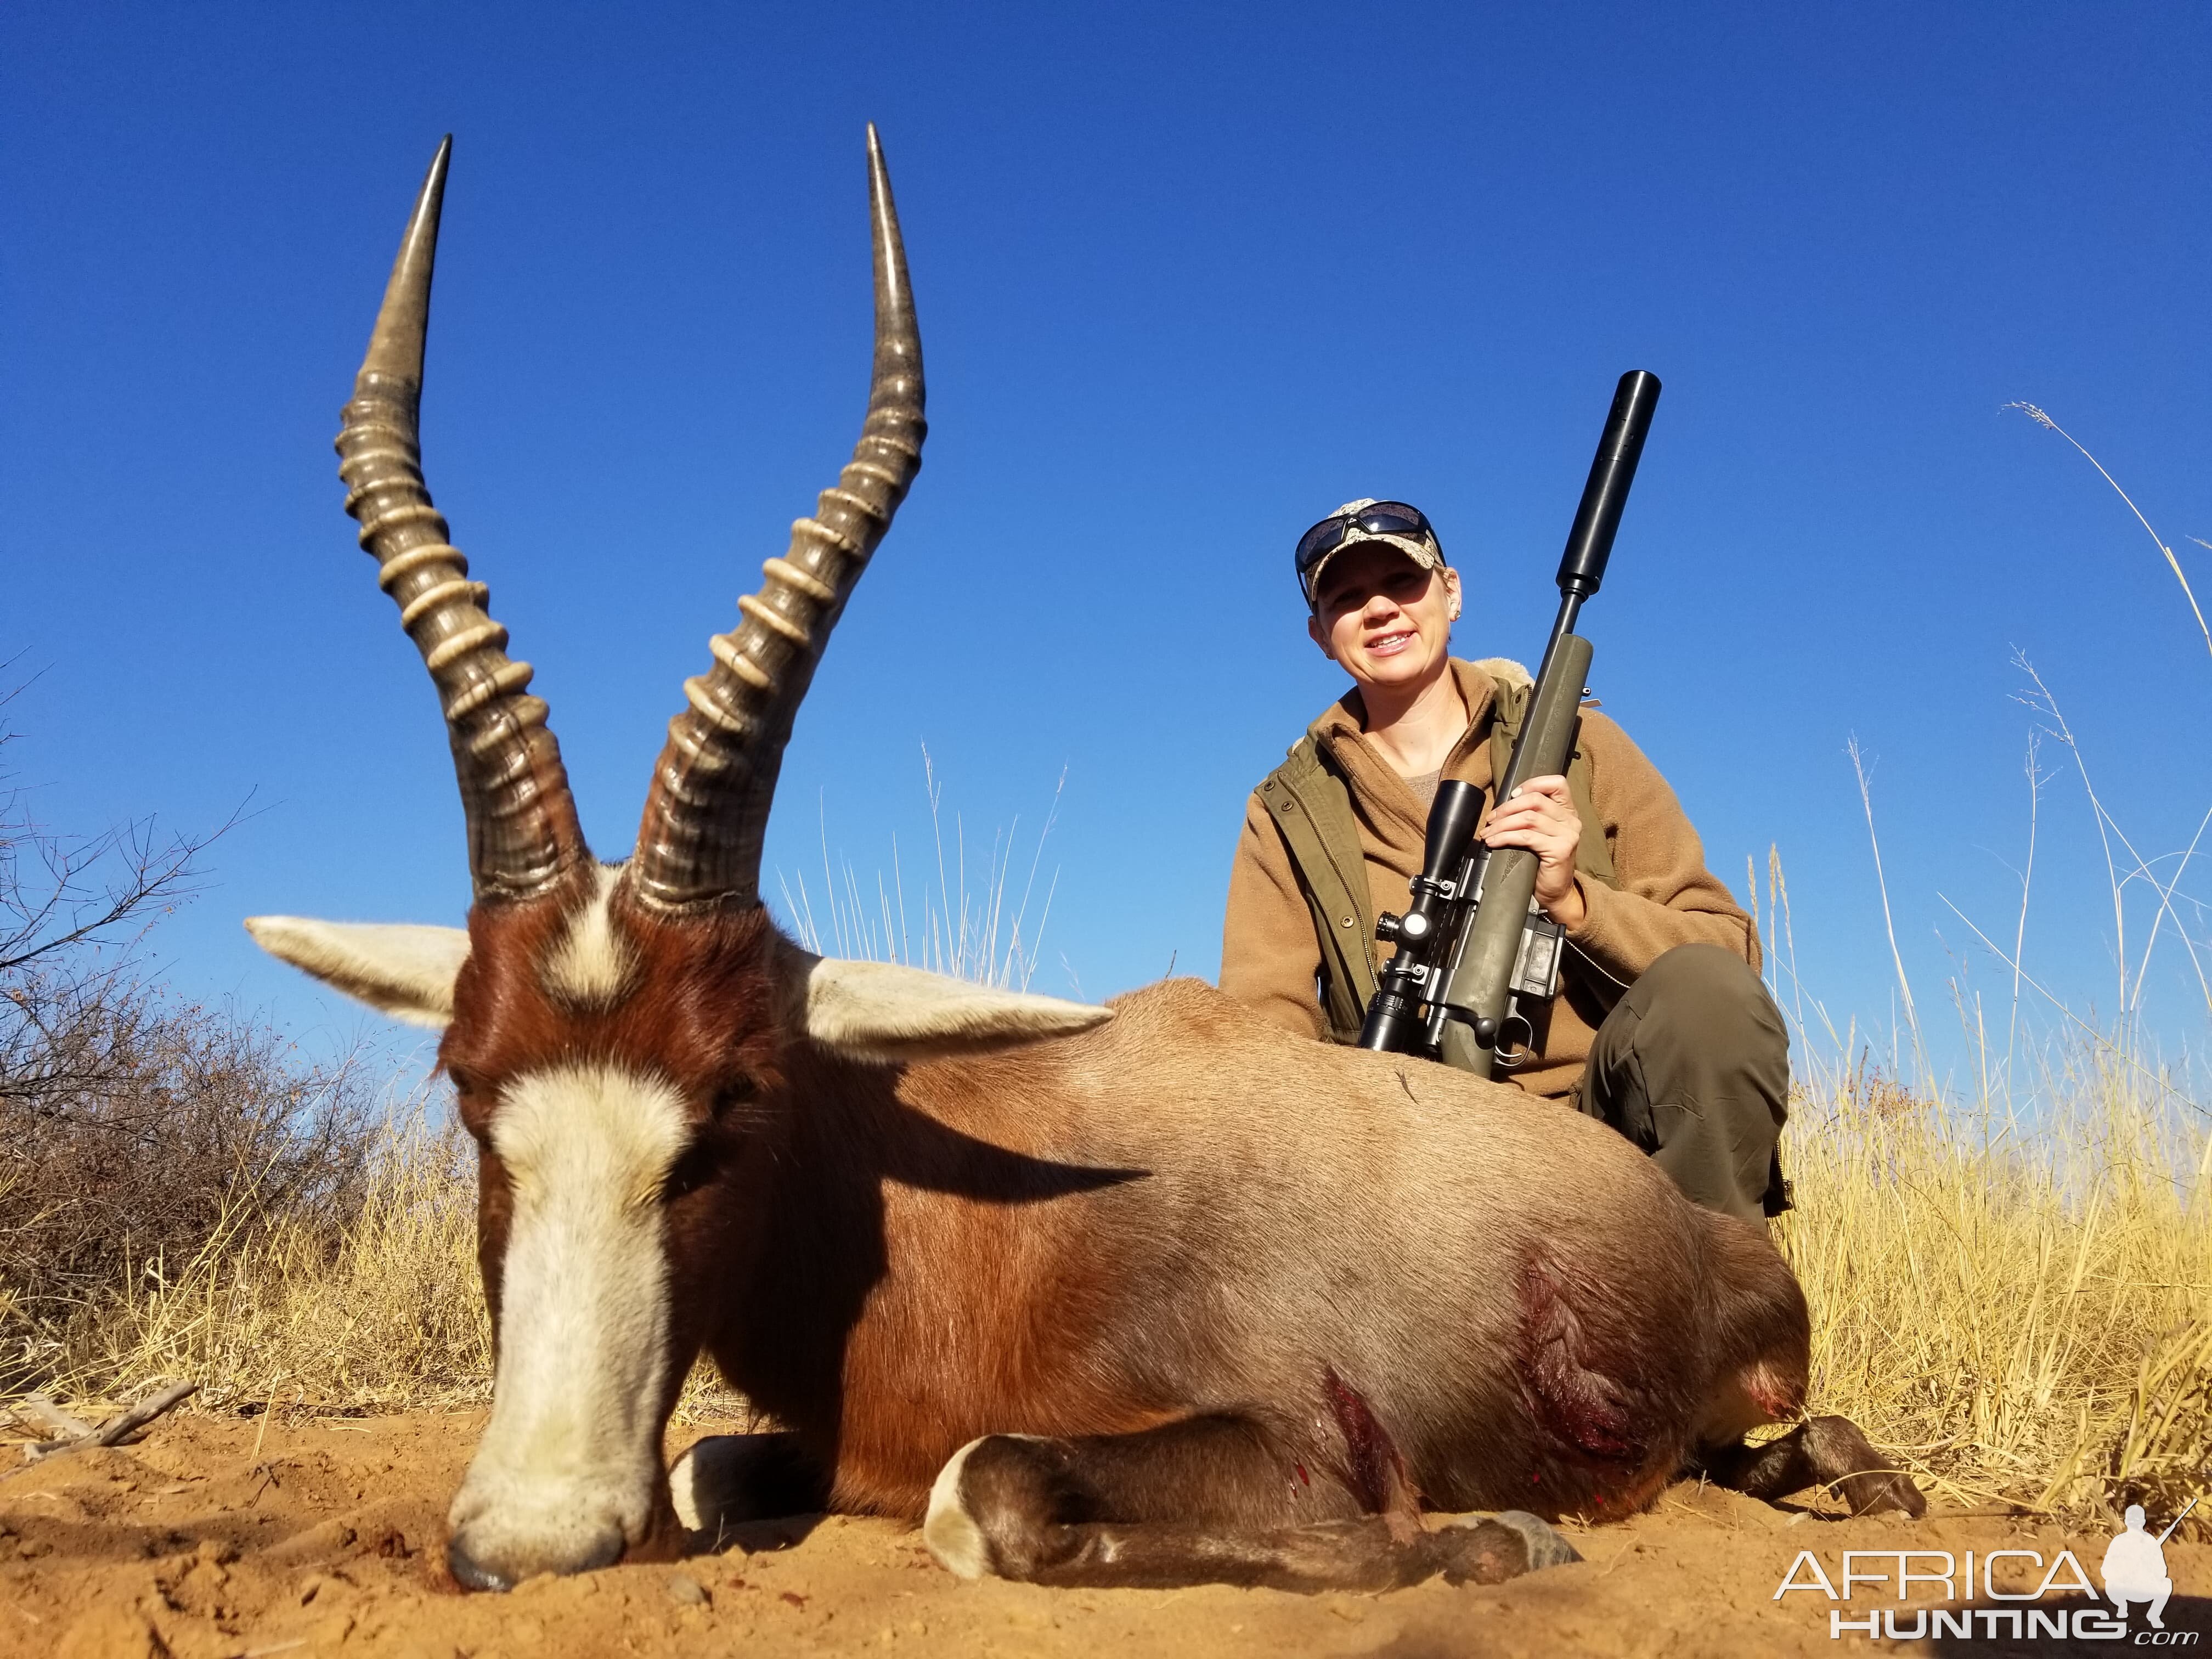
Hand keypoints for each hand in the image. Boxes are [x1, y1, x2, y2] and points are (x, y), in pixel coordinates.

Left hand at [1481, 775, 1584, 929]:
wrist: (1556, 893)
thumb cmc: (1543, 863)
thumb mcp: (1540, 834)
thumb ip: (1532, 816)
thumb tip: (1503, 806)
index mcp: (1567, 812)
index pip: (1556, 783)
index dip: (1532, 784)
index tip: (1512, 794)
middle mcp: (1571, 820)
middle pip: (1535, 799)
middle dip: (1507, 808)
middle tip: (1491, 819)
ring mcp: (1568, 834)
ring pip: (1528, 818)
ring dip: (1502, 824)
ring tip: (1488, 833)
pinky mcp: (1560, 849)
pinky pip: (1526, 837)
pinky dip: (1505, 837)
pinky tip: (1494, 842)